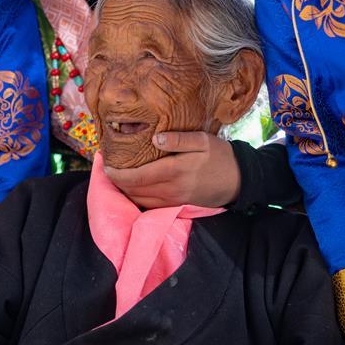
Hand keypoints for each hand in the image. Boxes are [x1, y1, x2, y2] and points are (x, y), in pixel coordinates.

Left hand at [103, 131, 240, 208]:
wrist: (240, 180)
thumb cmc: (220, 156)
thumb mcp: (203, 140)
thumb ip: (179, 139)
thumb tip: (155, 138)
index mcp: (174, 171)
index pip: (137, 177)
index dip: (117, 174)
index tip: (104, 165)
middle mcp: (171, 190)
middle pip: (134, 190)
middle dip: (117, 182)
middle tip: (106, 168)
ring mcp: (174, 201)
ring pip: (141, 200)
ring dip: (126, 191)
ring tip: (116, 177)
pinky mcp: (178, 206)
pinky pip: (151, 205)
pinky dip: (137, 197)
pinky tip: (133, 187)